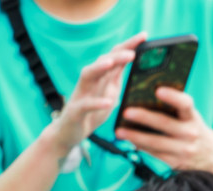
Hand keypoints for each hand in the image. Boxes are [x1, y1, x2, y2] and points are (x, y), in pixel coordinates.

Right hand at [46, 33, 146, 155]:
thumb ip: (118, 78)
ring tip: (112, 63)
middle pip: (103, 61)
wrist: (68, 133)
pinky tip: (108, 102)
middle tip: (133, 52)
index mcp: (100, 77)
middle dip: (117, 54)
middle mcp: (90, 81)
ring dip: (99, 68)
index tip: (144, 35)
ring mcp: (81, 94)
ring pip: (88, 75)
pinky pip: (85, 105)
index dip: (129, 45)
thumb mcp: (109, 94)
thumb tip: (137, 64)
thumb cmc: (91, 113)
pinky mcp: (75, 111)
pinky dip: (96, 103)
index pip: (114, 56)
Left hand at [115, 87, 212, 172]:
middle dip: (143, 117)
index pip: (185, 104)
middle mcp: (190, 133)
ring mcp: (183, 150)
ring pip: (155, 143)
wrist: (212, 157)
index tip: (158, 90)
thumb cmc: (194, 130)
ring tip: (119, 131)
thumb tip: (147, 99)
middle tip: (126, 112)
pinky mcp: (175, 162)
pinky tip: (129, 142)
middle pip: (164, 124)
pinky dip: (140, 147)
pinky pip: (154, 155)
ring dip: (135, 137)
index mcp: (193, 117)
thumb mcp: (191, 118)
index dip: (173, 97)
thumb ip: (176, 110)